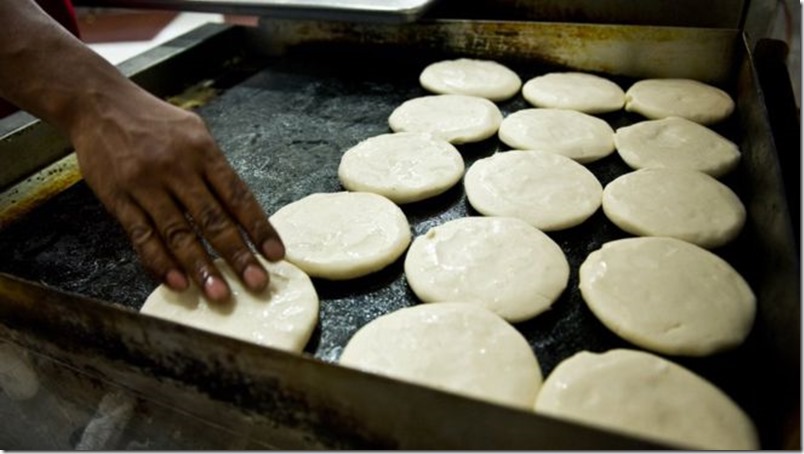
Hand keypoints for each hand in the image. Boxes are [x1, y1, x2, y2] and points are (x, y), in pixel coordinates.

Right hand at [70, 84, 284, 301]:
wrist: (99, 103)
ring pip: (179, 233)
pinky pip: (142, 236)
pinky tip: (178, 283)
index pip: (238, 196)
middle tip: (257, 284)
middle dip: (238, 255)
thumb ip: (216, 170)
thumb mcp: (194, 133)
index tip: (276, 255)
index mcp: (203, 152)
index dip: (259, 227)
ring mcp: (146, 184)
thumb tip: (243, 211)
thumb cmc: (155, 122)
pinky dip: (160, 262)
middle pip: (213, 220)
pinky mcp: (118, 198)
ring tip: (220, 295)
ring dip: (201, 267)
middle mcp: (178, 169)